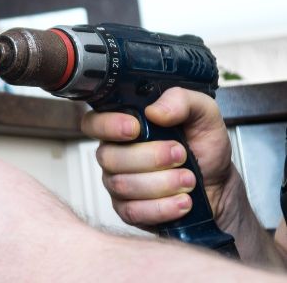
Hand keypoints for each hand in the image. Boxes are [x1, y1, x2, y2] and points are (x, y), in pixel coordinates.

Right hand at [81, 87, 286, 267]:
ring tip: (189, 179)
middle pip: (109, 157)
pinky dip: (162, 207)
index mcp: (125, 125)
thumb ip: (182, 101)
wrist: (219, 186)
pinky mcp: (128, 210)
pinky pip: (133, 211)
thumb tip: (155, 110)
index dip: (107, 126)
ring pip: (122, 184)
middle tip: (180, 154)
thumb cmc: (205, 149)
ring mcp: (118, 183)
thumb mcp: (204, 115)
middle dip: (150, 157)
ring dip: (162, 183)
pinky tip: (182, 201)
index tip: (135, 128)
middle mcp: (116, 153)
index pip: (93, 123)